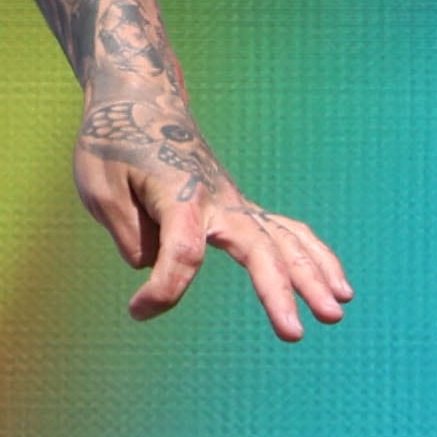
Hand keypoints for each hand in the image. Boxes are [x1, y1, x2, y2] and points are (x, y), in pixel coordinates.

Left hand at [75, 97, 352, 340]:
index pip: (182, 253)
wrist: (141, 101)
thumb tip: (154, 266)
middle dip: (276, 292)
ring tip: (337, 311)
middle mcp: (217, 199)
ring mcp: (235, 202)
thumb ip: (128, 232)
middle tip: (294, 334)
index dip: (163, 289)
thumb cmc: (113, 143)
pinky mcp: (241, 207)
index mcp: (179, 194)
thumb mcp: (98, 186)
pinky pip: (287, 233)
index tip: (136, 310)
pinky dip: (316, 257)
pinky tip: (338, 287)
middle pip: (257, 248)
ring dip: (314, 275)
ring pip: (285, 240)